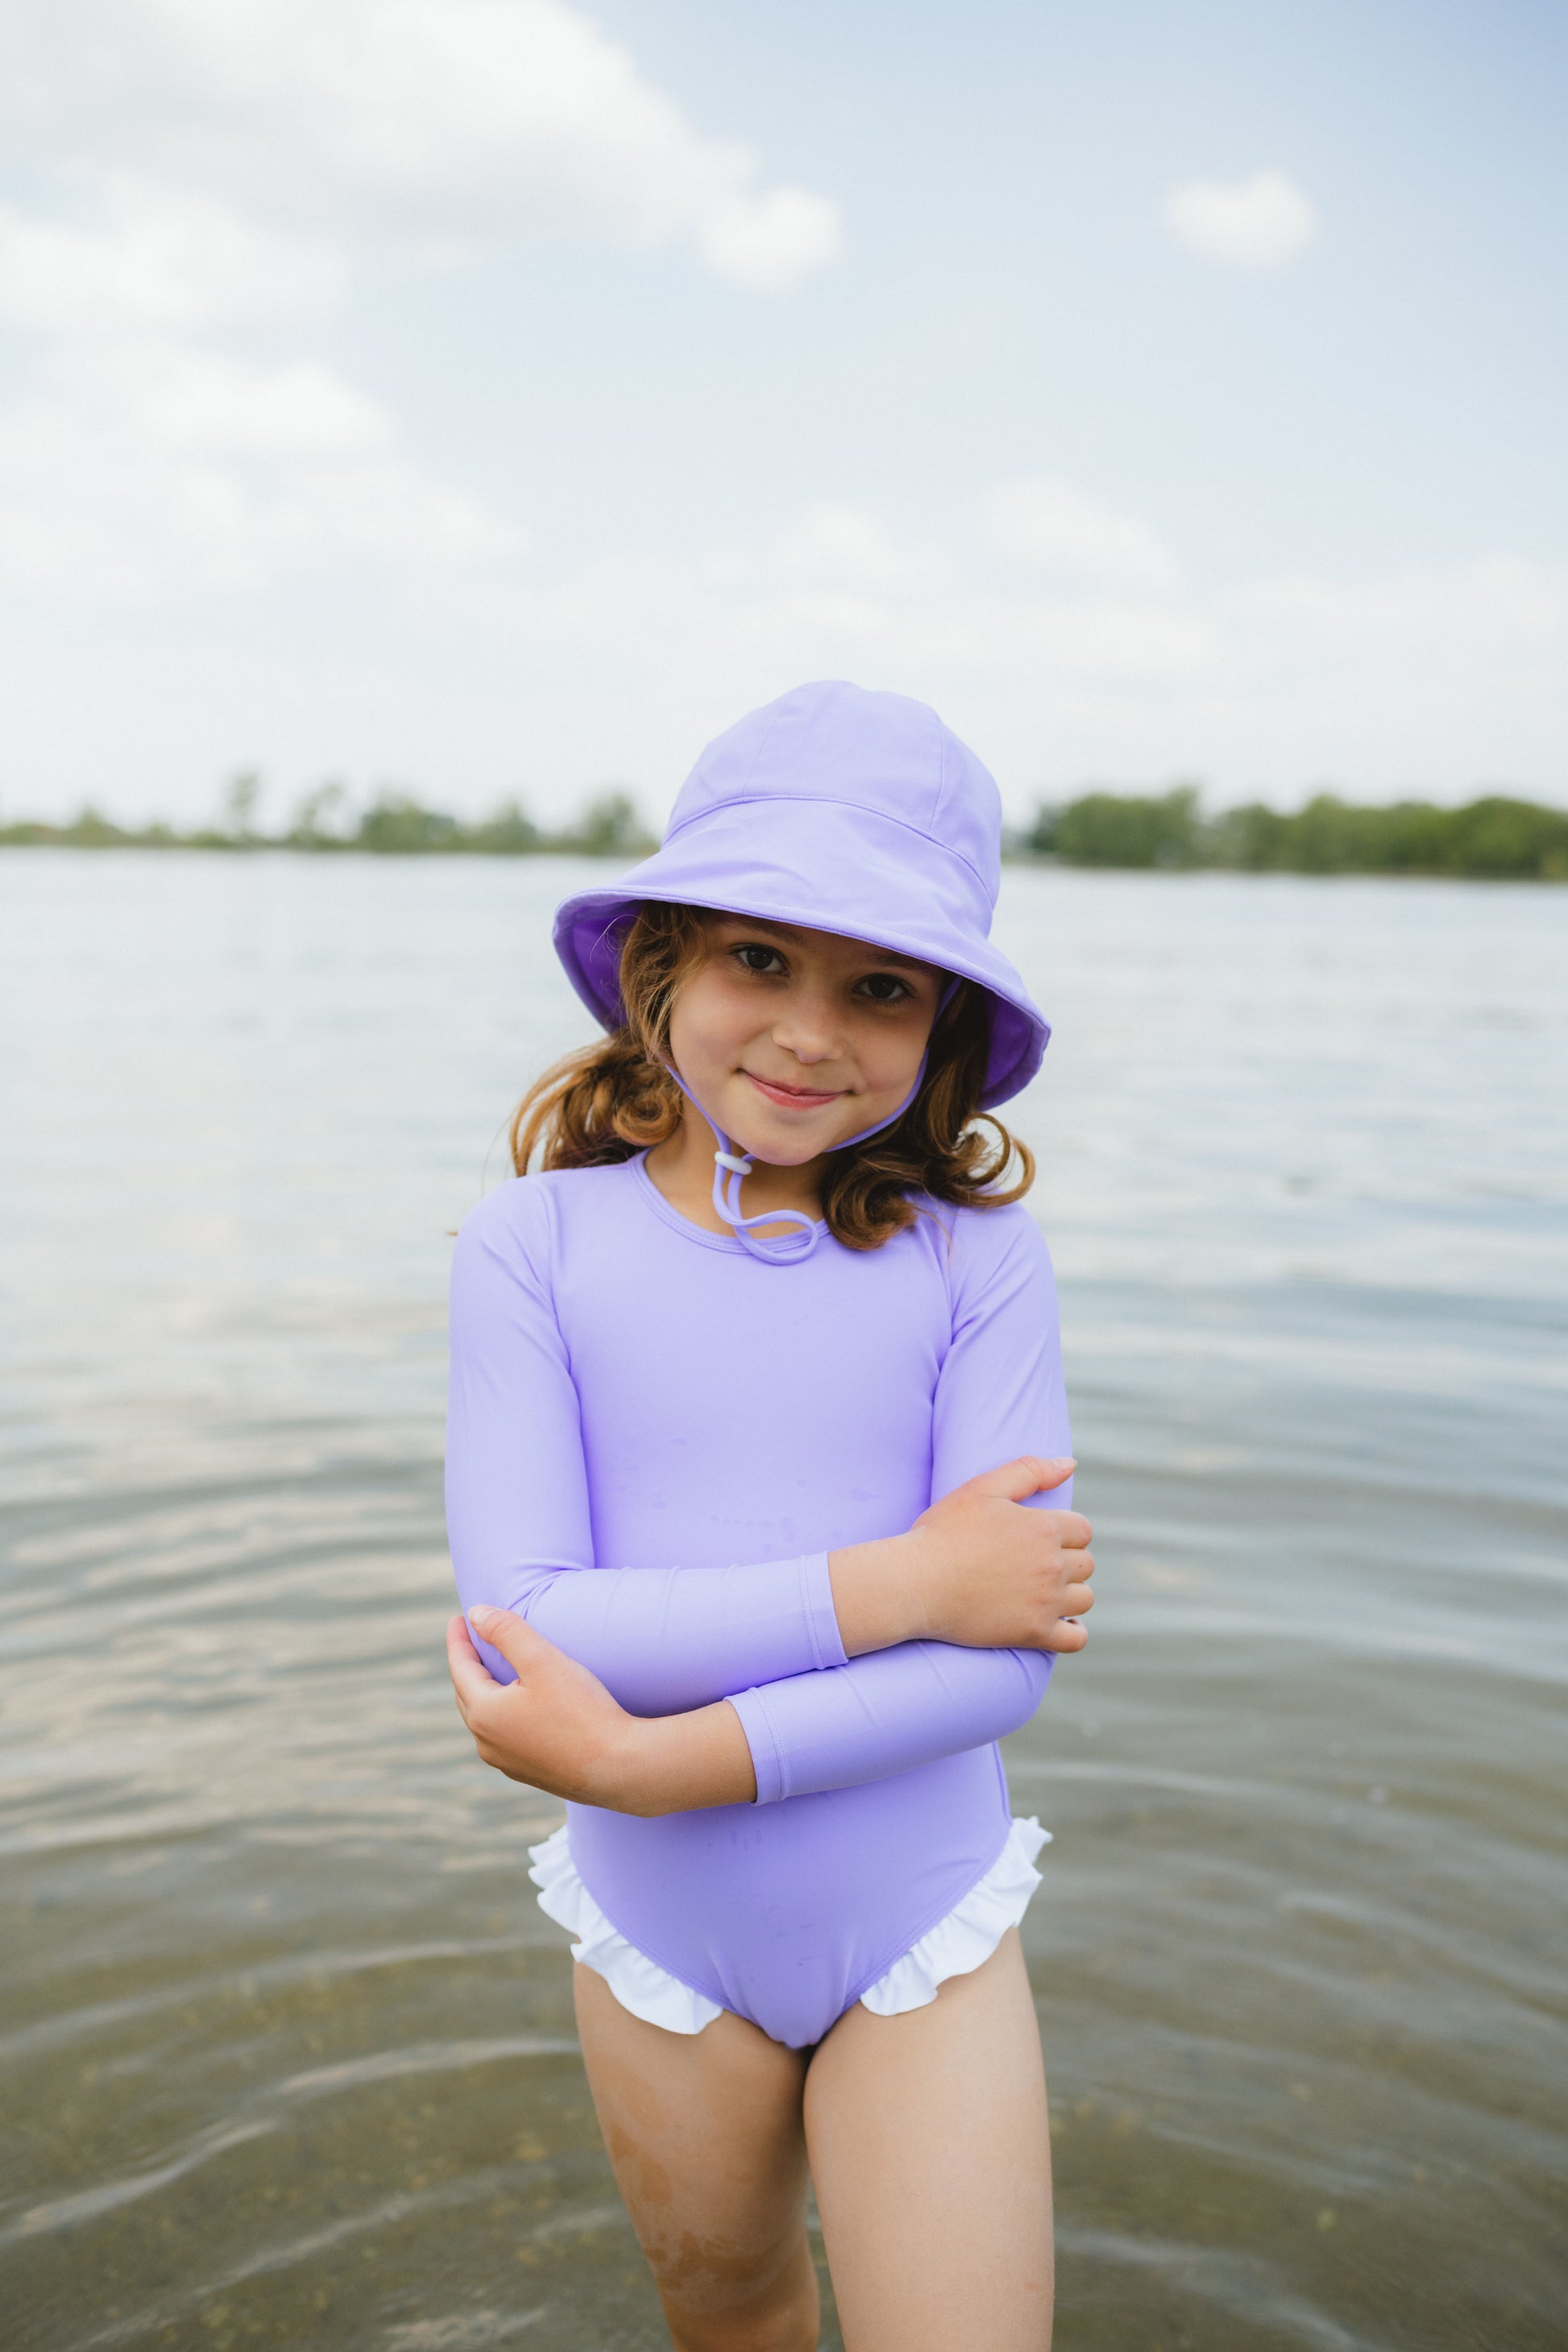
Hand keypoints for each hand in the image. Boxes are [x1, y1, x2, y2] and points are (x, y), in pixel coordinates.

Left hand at [448, 1606, 642, 1805]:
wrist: (620, 1768)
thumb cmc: (583, 1711)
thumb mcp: (542, 1660)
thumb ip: (506, 1631)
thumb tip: (475, 1614)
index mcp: (484, 1714)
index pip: (460, 1668)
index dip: (458, 1640)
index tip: (458, 1617)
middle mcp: (487, 1743)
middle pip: (468, 1694)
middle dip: (468, 1665)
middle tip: (472, 1640)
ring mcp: (507, 1763)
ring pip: (485, 1719)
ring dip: (484, 1691)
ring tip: (491, 1672)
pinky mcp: (529, 1773)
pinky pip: (505, 1737)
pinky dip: (503, 1714)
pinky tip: (518, 1709)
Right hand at [908, 1457, 1092, 1651]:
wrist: (916, 1582)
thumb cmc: (943, 1533)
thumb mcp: (982, 1488)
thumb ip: (1030, 1470)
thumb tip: (1070, 1464)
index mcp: (1043, 1528)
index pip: (1082, 1530)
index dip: (1065, 1532)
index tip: (1041, 1538)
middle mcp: (1052, 1565)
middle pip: (1085, 1564)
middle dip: (1068, 1561)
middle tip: (1036, 1564)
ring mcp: (1045, 1602)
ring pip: (1084, 1599)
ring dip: (1071, 1594)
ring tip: (1044, 1592)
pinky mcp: (1033, 1633)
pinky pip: (1076, 1639)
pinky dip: (1074, 1633)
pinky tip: (1059, 1624)